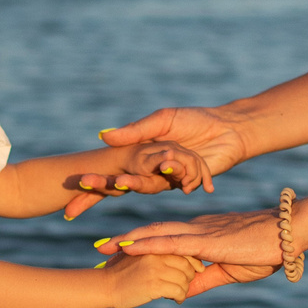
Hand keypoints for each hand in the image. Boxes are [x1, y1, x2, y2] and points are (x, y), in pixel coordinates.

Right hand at [66, 107, 251, 216]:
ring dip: (150, 179)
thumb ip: (135, 130)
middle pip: (127, 183)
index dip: (95, 181)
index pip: (113, 169)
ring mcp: (170, 178)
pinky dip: (186, 177)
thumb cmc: (195, 119)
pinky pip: (182, 184)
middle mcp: (153, 169)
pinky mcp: (189, 183)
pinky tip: (189, 177)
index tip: (78, 184)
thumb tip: (103, 135)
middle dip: (105, 188)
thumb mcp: (163, 119)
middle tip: (99, 188)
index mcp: (142, 154)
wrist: (229, 129)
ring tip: (158, 167)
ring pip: (153, 185)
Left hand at [96, 211, 283, 297]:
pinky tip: (129, 246)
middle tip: (100, 248)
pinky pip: (170, 242)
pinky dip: (146, 244)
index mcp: (202, 233)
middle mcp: (195, 228)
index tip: (119, 252)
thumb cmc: (266, 249)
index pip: (165, 237)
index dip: (141, 243)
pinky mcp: (206, 240)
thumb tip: (183, 292)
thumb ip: (205, 279)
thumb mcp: (230, 271)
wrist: (288, 234)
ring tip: (104, 246)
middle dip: (125, 240)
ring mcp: (199, 232)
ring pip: (155, 234)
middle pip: (153, 232)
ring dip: (128, 240)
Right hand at [98, 250, 201, 307]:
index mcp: (153, 244)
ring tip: (177, 294)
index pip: (183, 249)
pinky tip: (175, 300)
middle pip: (187, 265)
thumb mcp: (138, 255)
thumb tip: (177, 258)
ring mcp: (155, 268)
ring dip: (184, 289)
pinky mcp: (154, 284)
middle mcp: (156, 254)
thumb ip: (155, 252)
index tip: (197, 269)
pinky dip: (180, 297)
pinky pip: (178, 291)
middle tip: (184, 284)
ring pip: (184, 279)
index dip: (193, 260)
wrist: (104, 286)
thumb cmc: (120, 273)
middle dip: (189, 276)